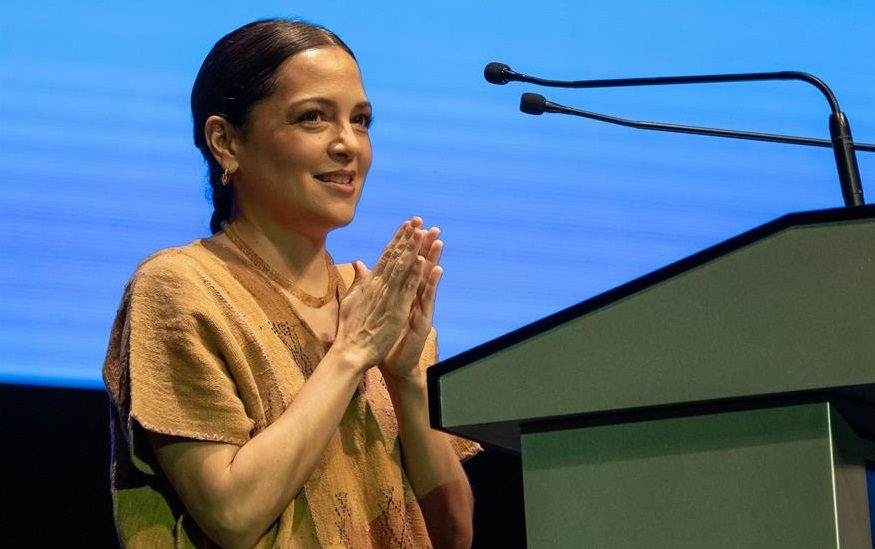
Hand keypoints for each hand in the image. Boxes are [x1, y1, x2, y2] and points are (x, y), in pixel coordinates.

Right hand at [334, 220, 424, 369]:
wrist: (351, 350)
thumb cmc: (351, 328)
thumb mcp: (352, 299)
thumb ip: (358, 280)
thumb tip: (358, 262)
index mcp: (371, 282)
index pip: (386, 256)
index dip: (397, 239)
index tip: (407, 225)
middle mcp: (379, 285)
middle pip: (396, 257)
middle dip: (407, 237)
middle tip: (417, 220)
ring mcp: (388, 297)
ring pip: (403, 268)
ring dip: (413, 249)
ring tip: (423, 232)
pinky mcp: (396, 310)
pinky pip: (407, 289)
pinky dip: (415, 275)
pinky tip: (422, 261)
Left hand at [380, 218, 443, 382]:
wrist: (388, 362)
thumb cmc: (380, 335)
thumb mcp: (371, 304)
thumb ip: (368, 283)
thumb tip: (361, 265)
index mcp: (399, 291)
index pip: (404, 263)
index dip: (407, 244)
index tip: (411, 225)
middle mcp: (411, 297)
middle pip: (418, 267)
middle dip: (424, 247)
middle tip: (431, 227)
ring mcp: (418, 308)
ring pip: (426, 280)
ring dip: (432, 260)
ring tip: (438, 241)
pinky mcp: (421, 320)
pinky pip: (426, 299)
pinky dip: (431, 284)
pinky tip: (436, 270)